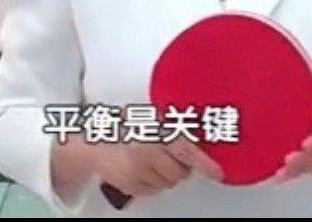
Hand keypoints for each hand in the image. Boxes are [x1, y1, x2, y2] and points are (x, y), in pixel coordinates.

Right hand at [91, 136, 224, 197]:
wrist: (94, 144)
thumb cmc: (123, 129)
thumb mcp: (149, 120)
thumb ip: (171, 128)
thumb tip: (197, 139)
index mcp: (154, 134)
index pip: (186, 152)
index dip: (204, 164)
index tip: (218, 173)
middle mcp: (147, 155)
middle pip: (180, 173)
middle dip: (180, 166)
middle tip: (168, 155)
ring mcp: (139, 173)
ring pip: (169, 183)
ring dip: (166, 174)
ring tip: (151, 161)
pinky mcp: (132, 187)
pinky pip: (154, 190)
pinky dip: (153, 182)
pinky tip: (142, 169)